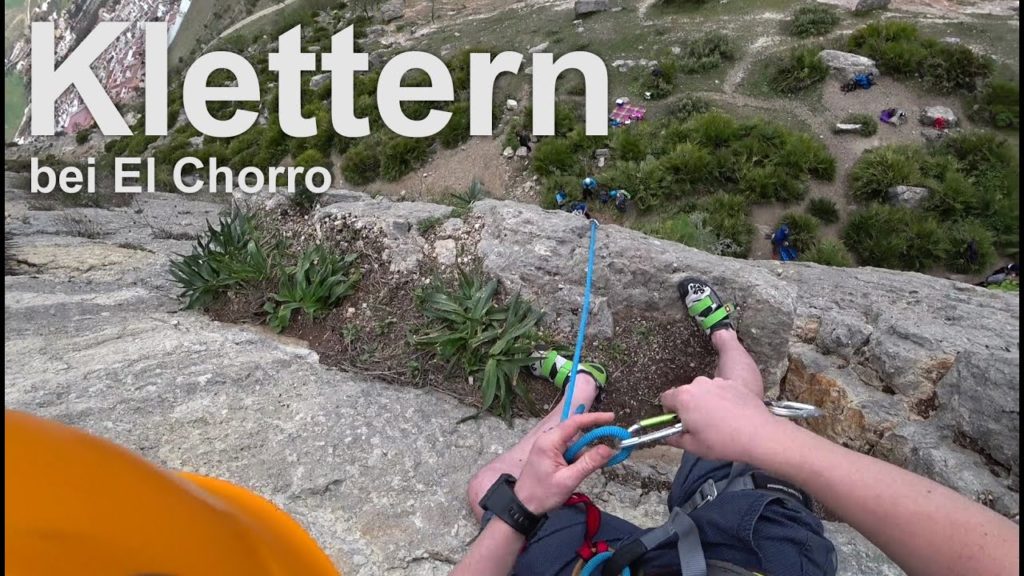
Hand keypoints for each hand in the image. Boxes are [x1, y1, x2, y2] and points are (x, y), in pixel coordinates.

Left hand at [514, 412, 616, 514]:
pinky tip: (571, 474)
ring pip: (573, 444)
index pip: (575, 422)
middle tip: (602, 457)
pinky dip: (575, 460)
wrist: (523, 505)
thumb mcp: (569, 479)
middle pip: (575, 433)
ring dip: (581, 457)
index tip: (612, 418)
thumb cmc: (543, 494)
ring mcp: (547, 446)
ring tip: (575, 476)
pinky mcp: (549, 453)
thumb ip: (589, 462)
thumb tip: (609, 449)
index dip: (595, 418)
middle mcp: (548, 439)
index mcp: (549, 441)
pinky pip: (568, 451)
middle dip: (590, 444)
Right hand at [659, 377, 782, 462]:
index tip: (678, 421)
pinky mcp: (732, 384)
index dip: (669, 411)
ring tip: (718, 421)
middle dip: (688, 406)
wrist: (758, 434)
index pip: (665, 398)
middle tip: (699, 424)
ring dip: (705, 402)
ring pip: (703, 391)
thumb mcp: (693, 446)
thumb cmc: (724, 441)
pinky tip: (730, 415)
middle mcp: (698, 385)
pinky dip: (721, 400)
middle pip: (685, 393)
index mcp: (684, 398)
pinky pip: (720, 390)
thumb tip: (668, 437)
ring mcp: (717, 382)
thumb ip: (675, 439)